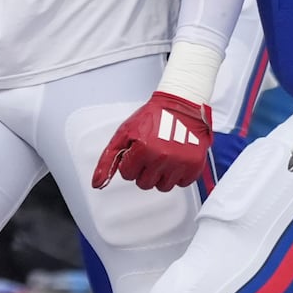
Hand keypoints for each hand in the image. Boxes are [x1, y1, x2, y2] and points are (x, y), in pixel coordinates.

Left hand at [91, 92, 212, 191]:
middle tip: (151, 153)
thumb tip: (97, 184)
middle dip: (144, 171)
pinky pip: (182, 183)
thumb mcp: (124, 134)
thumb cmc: (152, 117)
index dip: (131, 162)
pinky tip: (177, 158)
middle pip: (145, 184)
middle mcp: (162, 158)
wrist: (180, 105)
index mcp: (143, 149)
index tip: (138, 149)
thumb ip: (108, 160)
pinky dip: (179, 174)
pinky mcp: (195, 165)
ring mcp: (180, 163)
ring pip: (163, 187)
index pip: (128, 175)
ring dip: (161, 175)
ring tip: (164, 156)